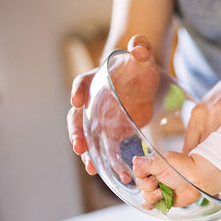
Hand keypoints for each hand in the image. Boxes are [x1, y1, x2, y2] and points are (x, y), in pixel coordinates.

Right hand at [67, 35, 158, 175]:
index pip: (82, 83)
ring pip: (88, 137)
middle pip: (77, 117)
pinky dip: (106, 160)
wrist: (144, 77)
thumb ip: (140, 47)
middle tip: (78, 146)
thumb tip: (138, 47)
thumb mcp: (142, 54)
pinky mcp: (113, 131)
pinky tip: (112, 174)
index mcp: (95, 78)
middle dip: (76, 132)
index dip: (78, 92)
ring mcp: (100, 118)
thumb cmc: (139, 63)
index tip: (76, 101)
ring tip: (90, 168)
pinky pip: (105, 147)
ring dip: (87, 153)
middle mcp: (92, 101)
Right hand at [133, 153, 220, 207]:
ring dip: (153, 196)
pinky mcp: (163, 199)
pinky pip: (150, 204)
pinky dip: (150, 204)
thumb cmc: (184, 168)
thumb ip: (148, 163)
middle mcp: (154, 176)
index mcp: (153, 165)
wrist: (198, 180)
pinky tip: (153, 203)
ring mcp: (158, 188)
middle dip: (149, 186)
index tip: (151, 175)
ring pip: (145, 195)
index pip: (138, 171)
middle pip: (140, 185)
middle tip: (159, 183)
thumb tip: (135, 160)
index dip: (142, 175)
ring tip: (163, 192)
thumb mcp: (164, 162)